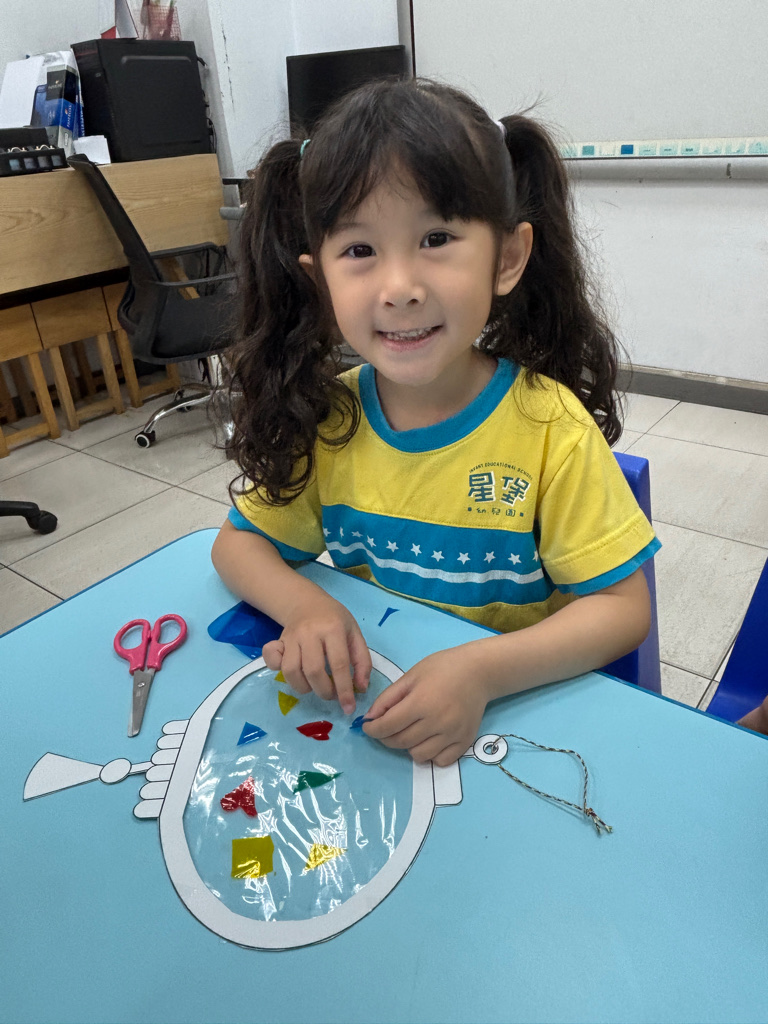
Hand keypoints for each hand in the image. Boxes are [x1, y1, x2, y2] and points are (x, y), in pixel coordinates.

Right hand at [261, 596, 370, 714]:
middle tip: (331, 694)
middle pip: (313, 671)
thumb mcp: (355, 634)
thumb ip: (362, 661)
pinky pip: (272, 660)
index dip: (344, 690)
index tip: (348, 707)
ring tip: (314, 687)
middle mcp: (310, 633)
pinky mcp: (278, 641)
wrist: (307, 602)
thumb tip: (361, 688)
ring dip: (303, 687)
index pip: (339, 665)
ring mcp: (291, 637)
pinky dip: (278, 671)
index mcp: (333, 629)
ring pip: (291, 671)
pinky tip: (292, 673)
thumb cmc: (335, 620)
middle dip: (324, 691)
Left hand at [363, 646, 488, 765]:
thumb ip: (388, 698)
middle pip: (401, 742)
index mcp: (421, 702)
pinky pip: (440, 761)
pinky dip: (430, 754)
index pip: (388, 726)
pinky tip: (429, 739)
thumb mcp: (411, 676)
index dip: (372, 729)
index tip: (367, 727)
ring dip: (408, 747)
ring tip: (411, 731)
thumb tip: (370, 718)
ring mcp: (453, 735)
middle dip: (386, 738)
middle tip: (385, 728)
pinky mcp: (465, 742)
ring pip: (419, 755)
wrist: (478, 672)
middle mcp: (437, 722)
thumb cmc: (442, 668)